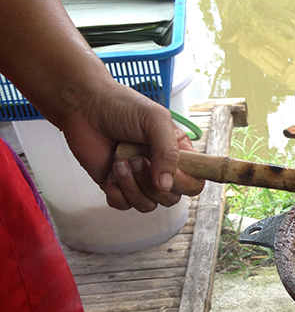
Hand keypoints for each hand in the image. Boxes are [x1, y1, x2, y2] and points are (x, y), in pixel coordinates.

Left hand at [61, 80, 204, 211]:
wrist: (84, 106)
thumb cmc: (121, 106)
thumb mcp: (155, 120)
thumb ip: (168, 151)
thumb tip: (166, 185)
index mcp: (178, 154)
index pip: (194, 183)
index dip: (185, 183)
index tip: (172, 171)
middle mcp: (161, 170)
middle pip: (171, 198)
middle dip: (151, 183)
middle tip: (137, 159)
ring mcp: (139, 180)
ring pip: (147, 205)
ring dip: (132, 186)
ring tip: (120, 161)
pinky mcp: (117, 186)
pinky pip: (123, 205)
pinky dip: (116, 191)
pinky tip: (110, 171)